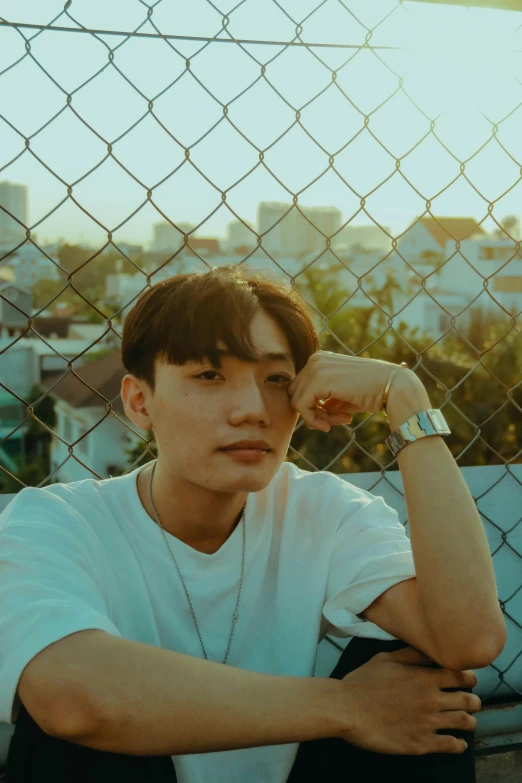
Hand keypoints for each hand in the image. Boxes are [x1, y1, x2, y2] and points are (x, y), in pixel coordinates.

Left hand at [286, 351, 422, 431]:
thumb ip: (323, 400)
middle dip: (314, 412)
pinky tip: (335, 423)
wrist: (394, 388)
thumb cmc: (371, 392)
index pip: (301, 388)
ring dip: (317, 418)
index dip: (314, 407)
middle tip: (337, 420)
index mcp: (320, 359)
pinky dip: (314, 420)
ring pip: (297, 402)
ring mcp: (315, 367)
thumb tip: (306, 414)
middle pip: (296, 395)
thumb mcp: (341, 395)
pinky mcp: (318, 380)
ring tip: (340, 421)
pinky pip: (302, 407)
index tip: (334, 416)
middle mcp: (315, 359)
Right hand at [336, 646, 480, 755]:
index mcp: (424, 678)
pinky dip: (459, 745)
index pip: (460, 677)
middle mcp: (431, 700)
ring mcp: (427, 723)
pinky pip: (450, 745)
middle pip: (468, 701)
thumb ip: (411, 655)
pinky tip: (459, 744)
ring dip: (470, 722)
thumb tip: (430, 651)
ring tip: (469, 723)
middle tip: (473, 703)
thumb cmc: (363, 681)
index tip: (470, 681)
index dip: (469, 679)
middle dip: (474, 701)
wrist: (347, 709)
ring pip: (464, 723)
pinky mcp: (421, 744)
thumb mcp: (386, 659)